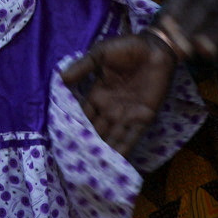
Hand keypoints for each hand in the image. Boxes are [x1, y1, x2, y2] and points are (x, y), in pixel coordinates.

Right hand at [61, 32, 176, 155]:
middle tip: (76, 164)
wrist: (156, 49)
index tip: (64, 144)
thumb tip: (61, 78)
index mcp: (98, 95)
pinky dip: (126, 149)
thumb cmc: (127, 48)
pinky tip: (117, 162)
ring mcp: (127, 114)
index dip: (75, 129)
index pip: (84, 116)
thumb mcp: (101, 54)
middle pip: (97, 131)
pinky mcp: (144, 117)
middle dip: (89, 145)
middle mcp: (110, 108)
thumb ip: (83, 67)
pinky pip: (133, 136)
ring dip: (106, 151)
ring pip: (113, 137)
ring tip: (94, 169)